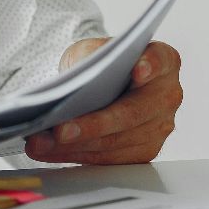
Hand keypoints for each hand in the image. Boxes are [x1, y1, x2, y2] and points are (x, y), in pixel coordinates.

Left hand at [24, 38, 181, 164]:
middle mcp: (167, 96)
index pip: (160, 61)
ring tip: (41, 143)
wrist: (101, 84)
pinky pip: (107, 158)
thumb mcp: (90, 49)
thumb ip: (89, 57)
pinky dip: (74, 155)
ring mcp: (159, 127)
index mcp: (163, 61)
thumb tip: (76, 77)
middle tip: (60, 130)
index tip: (137, 70)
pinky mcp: (143, 151)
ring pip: (116, 142)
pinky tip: (49, 151)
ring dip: (75, 145)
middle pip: (131, 113)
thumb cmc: (99, 63)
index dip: (150, 66)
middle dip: (92, 124)